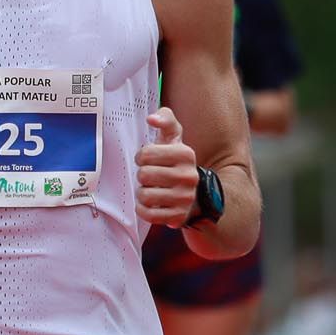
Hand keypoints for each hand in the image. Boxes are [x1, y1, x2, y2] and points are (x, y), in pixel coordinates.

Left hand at [135, 107, 198, 225]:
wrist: (194, 193)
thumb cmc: (175, 161)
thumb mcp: (173, 137)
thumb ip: (165, 119)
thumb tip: (151, 118)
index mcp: (186, 154)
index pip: (146, 154)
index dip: (141, 157)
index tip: (146, 160)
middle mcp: (189, 176)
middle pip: (144, 175)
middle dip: (141, 176)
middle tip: (149, 177)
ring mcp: (185, 198)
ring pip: (145, 196)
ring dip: (142, 193)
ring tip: (150, 190)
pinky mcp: (179, 216)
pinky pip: (149, 215)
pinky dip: (143, 210)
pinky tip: (148, 204)